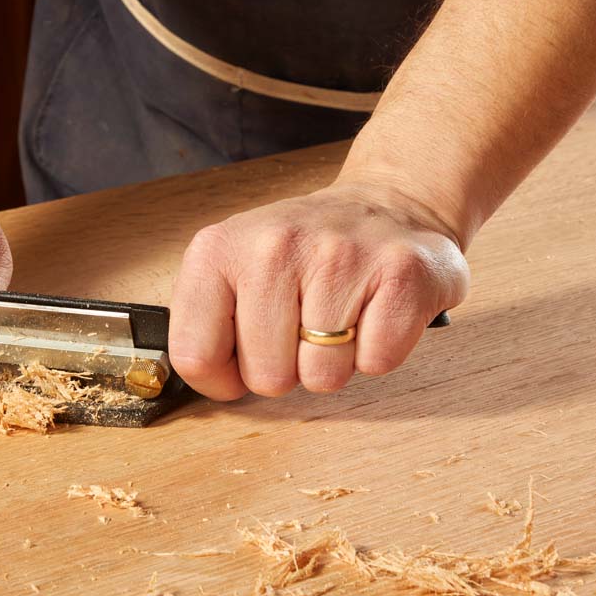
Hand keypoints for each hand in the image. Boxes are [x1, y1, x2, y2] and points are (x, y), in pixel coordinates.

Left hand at [169, 181, 469, 399]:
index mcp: (218, 249)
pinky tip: (373, 311)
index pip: (194, 358)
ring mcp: (340, 255)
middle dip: (288, 369)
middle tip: (304, 325)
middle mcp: (274, 245)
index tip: (244, 357)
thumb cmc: (303, 256)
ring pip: (322, 377)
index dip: (223, 378)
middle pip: (266, 377)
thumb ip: (204, 328)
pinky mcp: (401, 272)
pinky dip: (379, 351)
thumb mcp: (230, 273)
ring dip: (334, 361)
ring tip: (340, 314)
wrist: (385, 209)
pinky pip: (377, 363)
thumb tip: (213, 386)